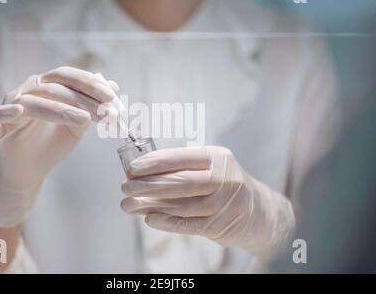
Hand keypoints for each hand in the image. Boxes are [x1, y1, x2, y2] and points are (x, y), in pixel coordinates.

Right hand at [0, 67, 117, 226]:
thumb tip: (113, 84)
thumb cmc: (52, 144)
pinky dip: (5, 112)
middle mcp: (26, 91)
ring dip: (60, 109)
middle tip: (107, 112)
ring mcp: (7, 106)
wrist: (30, 171)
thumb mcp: (78, 125)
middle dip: (84, 99)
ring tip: (84, 119)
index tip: (114, 98)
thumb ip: (91, 105)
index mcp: (46, 86)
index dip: (91, 85)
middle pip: (55, 87)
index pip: (69, 77)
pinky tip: (19, 111)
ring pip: (32, 102)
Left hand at [120, 146, 294, 258]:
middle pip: (180, 182)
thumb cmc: (225, 184)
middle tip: (125, 187)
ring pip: (181, 204)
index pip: (182, 157)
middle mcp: (223, 179)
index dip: (155, 162)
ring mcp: (223, 204)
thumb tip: (142, 173)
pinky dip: (166, 221)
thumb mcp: (211, 167)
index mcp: (218, 158)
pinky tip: (149, 218)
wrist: (258, 211)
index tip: (133, 167)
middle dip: (148, 185)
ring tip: (129, 205)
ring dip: (151, 205)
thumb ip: (182, 168)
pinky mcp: (219, 225)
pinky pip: (188, 224)